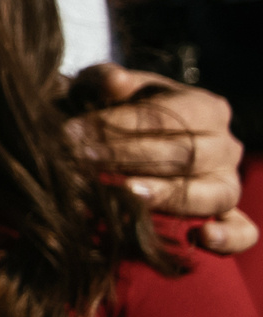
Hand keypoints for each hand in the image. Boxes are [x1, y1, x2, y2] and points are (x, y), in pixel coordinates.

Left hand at [66, 65, 253, 251]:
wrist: (130, 142)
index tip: (73, 133)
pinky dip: (228, 237)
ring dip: (168, 195)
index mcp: (205, 107)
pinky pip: (242, 230)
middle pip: (184, 155)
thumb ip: (104, 79)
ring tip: (128, 193)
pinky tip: (202, 237)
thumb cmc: (119, 111)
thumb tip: (114, 81)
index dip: (118, 124)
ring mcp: (228, 182)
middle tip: (84, 161)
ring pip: (211, 193)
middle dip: (128, 158)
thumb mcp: (106, 88)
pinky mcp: (227, 216)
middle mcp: (225, 146)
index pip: (165, 117)